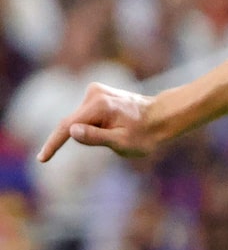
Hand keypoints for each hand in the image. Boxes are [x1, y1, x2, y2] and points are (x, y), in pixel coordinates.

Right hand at [37, 84, 162, 163]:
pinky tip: (117, 125)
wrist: (162, 116)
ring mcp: (95, 90)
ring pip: (81, 119)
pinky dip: (95, 125)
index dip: (53, 144)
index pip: (67, 126)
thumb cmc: (146, 133)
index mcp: (99, 106)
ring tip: (121, 131)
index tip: (42, 158)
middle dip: (85, 137)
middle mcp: (94, 93)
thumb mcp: (123, 142)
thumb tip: (71, 131)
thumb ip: (96, 137)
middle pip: (74, 122)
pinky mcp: (97, 93)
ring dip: (93, 131)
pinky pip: (88, 115)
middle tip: (115, 140)